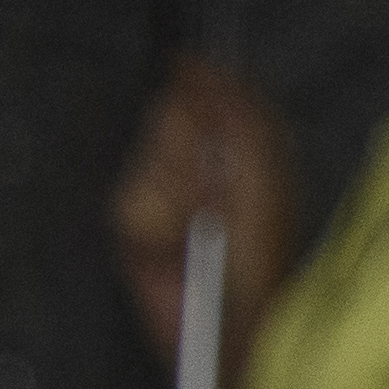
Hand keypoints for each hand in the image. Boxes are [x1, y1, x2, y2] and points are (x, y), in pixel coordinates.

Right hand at [113, 60, 295, 379]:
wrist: (228, 320)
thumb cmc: (258, 259)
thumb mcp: (261, 175)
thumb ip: (236, 116)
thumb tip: (202, 68)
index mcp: (236, 143)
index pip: (202, 90)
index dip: (195, 89)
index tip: (196, 95)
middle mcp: (198, 164)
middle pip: (166, 121)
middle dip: (189, 155)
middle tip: (213, 192)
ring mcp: (163, 195)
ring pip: (145, 163)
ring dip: (174, 197)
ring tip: (196, 226)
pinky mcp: (133, 226)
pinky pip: (128, 203)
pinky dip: (152, 225)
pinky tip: (172, 244)